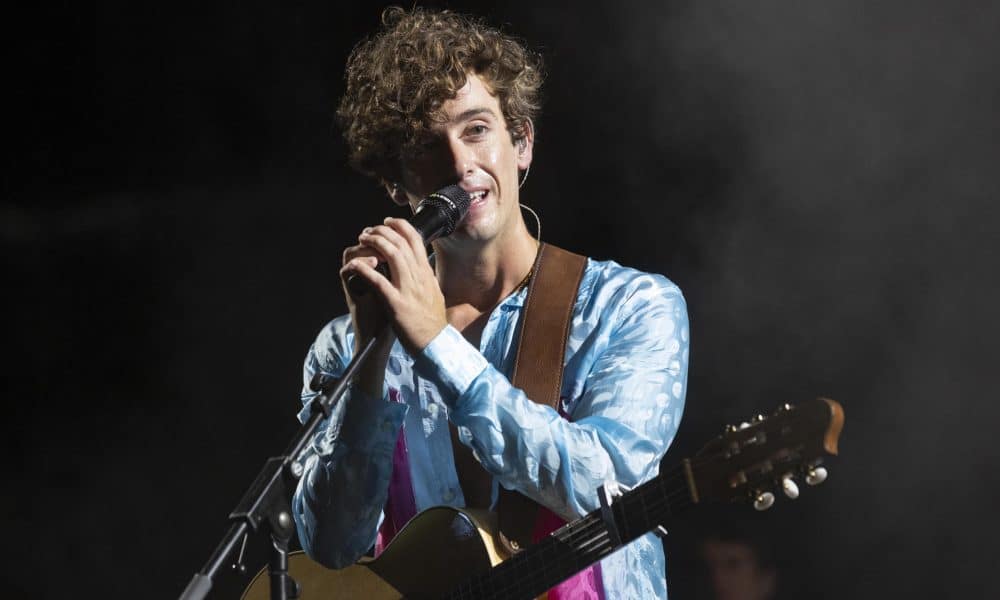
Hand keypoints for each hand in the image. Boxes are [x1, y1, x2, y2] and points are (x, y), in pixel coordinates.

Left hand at [343, 217, 446, 353]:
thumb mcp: (434, 292)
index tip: (387, 222)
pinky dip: (365, 270)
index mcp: (426, 273)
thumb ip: (426, 276)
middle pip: (401, 242)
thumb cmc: (432, 320)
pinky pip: (378, 281)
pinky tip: (355, 265)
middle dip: (382, 231)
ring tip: (362, 239)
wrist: (434, 342)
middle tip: (368, 230)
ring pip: (392, 255)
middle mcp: (419, 277)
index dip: (399, 226)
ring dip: (374, 243)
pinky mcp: (396, 304)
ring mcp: (408, 289)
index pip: (416, 240)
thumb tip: (421, 263)